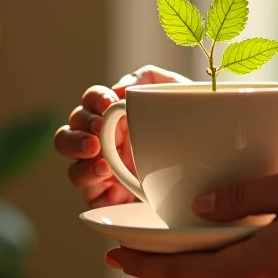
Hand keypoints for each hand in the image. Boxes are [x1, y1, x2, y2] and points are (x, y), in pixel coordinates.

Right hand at [54, 65, 190, 207]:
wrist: (210, 166)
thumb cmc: (189, 126)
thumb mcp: (176, 93)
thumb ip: (149, 78)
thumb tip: (121, 88)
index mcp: (112, 117)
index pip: (90, 103)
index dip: (94, 100)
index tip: (110, 103)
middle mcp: (101, 144)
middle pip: (68, 136)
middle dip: (78, 134)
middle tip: (99, 133)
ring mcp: (102, 173)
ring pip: (73, 168)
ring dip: (82, 165)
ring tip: (103, 163)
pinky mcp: (110, 199)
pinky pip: (91, 196)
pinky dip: (95, 188)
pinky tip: (108, 180)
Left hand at [105, 166, 277, 277]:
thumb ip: (241, 197)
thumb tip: (199, 209)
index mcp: (256, 270)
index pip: (181, 271)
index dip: (143, 264)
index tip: (112, 256)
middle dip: (179, 267)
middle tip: (168, 240)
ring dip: (216, 274)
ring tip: (217, 241)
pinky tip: (265, 253)